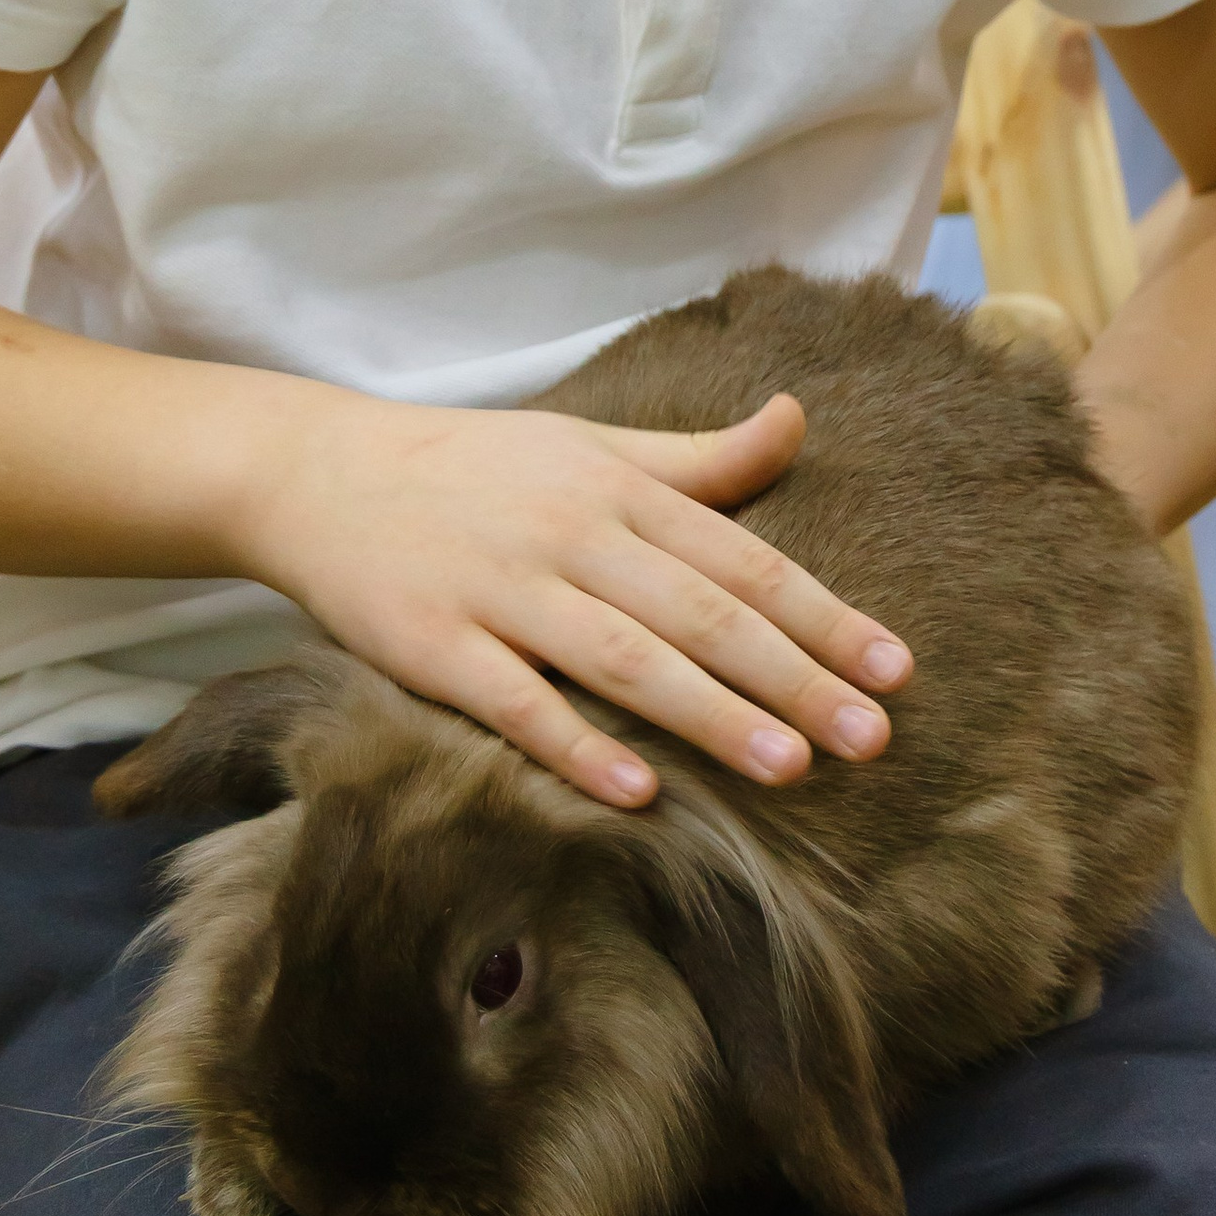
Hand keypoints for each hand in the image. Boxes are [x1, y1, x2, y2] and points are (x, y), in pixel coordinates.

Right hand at [237, 385, 910, 808]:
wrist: (320, 472)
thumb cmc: (475, 467)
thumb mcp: (591, 443)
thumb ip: (697, 458)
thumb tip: (796, 422)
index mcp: (617, 488)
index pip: (741, 559)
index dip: (824, 616)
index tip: (895, 670)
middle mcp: (570, 535)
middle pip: (699, 614)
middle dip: (793, 678)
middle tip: (870, 740)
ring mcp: (500, 591)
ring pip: (622, 658)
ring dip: (709, 715)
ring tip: (787, 768)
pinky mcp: (434, 646)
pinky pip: (515, 703)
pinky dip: (575, 746)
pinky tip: (636, 793)